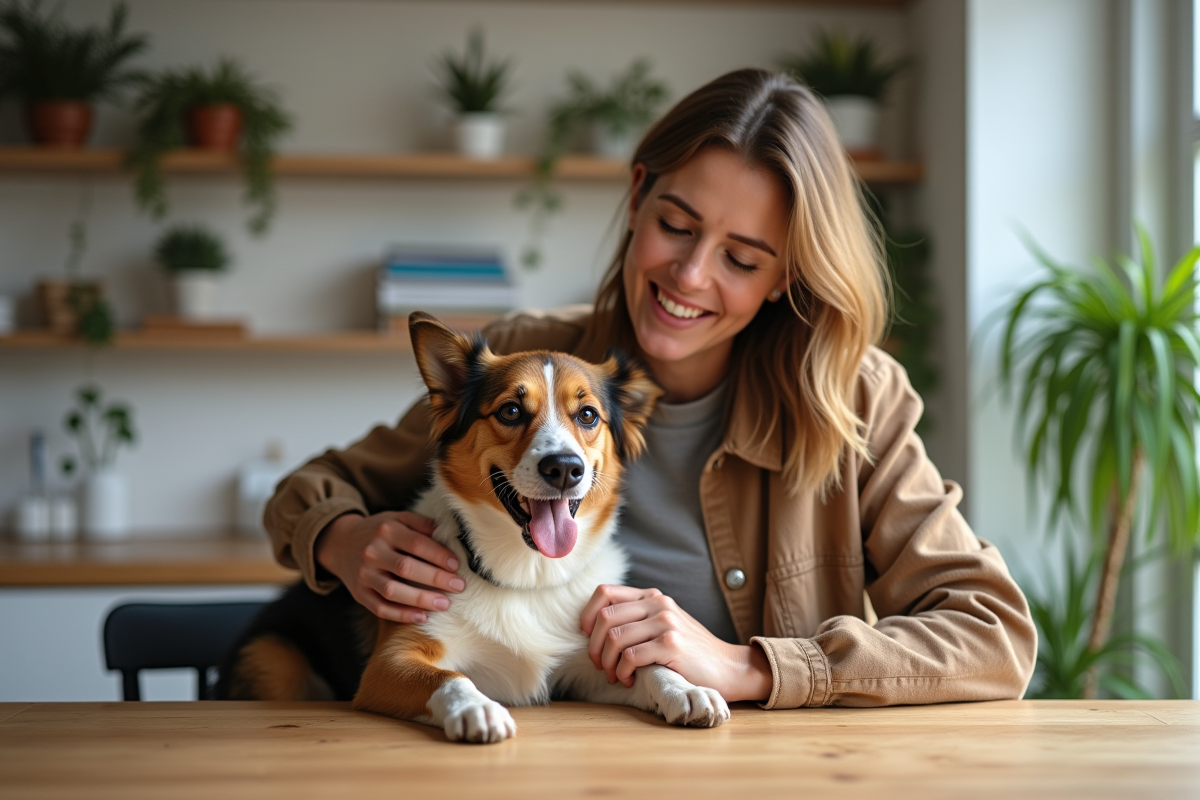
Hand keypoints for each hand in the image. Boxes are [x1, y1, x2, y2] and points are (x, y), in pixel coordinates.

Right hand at [315, 511, 463, 622]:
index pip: (417, 544)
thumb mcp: (397, 518)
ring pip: (393, 591)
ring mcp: (364, 575)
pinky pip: (380, 608)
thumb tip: (450, 535)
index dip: (439, 555)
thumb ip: (422, 524)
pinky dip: (402, 615)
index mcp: (386, 530)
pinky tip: (422, 617)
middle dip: (435, 579)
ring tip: (444, 604)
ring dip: (421, 600)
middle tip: (459, 586)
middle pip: (406, 568)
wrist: (341, 543)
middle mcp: (372, 552)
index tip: (457, 565)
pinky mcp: (359, 594)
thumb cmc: (379, 531)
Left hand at [580, 584, 772, 702]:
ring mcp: (665, 623)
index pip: (604, 593)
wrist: (728, 667)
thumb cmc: (691, 651)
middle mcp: (658, 604)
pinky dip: (622, 672)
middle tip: (600, 665)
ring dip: (607, 663)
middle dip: (594, 646)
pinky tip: (629, 680)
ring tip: (614, 676)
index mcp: (652, 596)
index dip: (587, 615)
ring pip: (614, 638)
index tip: (587, 637)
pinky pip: (630, 656)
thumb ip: (637, 618)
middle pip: (604, 617)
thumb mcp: (664, 623)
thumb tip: (595, 629)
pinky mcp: (671, 645)